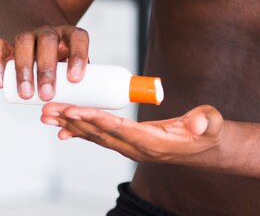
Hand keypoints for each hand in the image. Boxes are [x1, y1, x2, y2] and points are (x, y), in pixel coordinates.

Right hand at [0, 24, 88, 100]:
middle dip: (47, 69)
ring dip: (24, 69)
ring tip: (26, 95)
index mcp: (70, 35)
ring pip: (24, 42)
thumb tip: (89, 109)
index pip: (78, 38)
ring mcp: (27, 35)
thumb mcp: (74, 66)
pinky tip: (0, 83)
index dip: (78, 55)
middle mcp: (49, 32)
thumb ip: (83, 83)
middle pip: (48, 42)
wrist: (37, 43)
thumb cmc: (62, 62)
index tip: (76, 79)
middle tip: (47, 94)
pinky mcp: (6, 43)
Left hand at [40, 103, 223, 163]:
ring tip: (48, 115)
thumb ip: (205, 121)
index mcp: (154, 143)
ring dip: (71, 125)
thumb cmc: (207, 132)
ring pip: (96, 136)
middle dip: (73, 121)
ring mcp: (131, 148)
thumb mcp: (210, 123)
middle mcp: (137, 149)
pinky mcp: (129, 142)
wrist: (206, 148)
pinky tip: (64, 127)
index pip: (119, 130)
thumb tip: (199, 123)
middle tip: (50, 109)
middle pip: (99, 134)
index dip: (96, 120)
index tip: (76, 110)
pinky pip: (101, 137)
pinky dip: (81, 131)